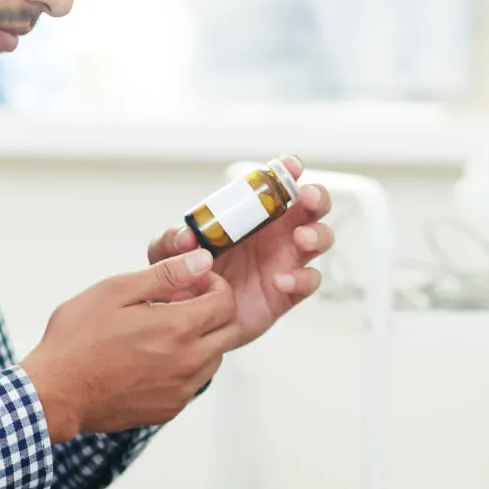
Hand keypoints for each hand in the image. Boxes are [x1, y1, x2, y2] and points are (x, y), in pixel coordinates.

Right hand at [20, 251, 240, 444]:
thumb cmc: (76, 340)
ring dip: (202, 339)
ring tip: (164, 330)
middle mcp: (188, 363)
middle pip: (229, 331)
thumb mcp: (116, 292)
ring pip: (214, 358)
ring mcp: (180, 391)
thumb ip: (166, 275)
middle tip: (182, 304)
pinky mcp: (168, 410)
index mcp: (178, 330)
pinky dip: (185, 365)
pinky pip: (193, 382)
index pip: (226, 302)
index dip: (214, 285)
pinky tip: (153, 357)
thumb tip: (202, 261)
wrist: (52, 395)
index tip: (192, 283)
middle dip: (214, 311)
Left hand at [148, 156, 334, 346]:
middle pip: (311, 207)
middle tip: (306, 198)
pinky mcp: (288, 292)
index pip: (277, 186)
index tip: (291, 166)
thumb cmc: (187, 279)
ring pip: (320, 239)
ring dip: (316, 234)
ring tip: (301, 238)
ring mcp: (285, 261)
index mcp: (252, 216)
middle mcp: (275, 234)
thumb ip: (170, 241)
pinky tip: (280, 279)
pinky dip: (301, 278)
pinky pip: (308, 281)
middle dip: (316, 197)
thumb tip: (186, 237)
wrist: (192, 323)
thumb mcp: (168, 255)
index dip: (288, 171)